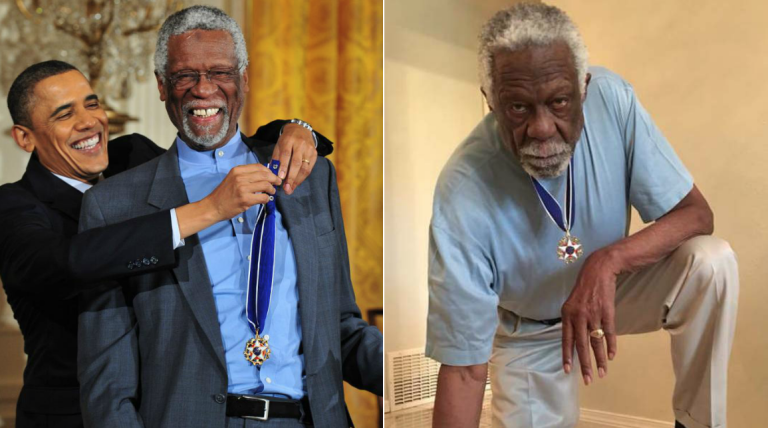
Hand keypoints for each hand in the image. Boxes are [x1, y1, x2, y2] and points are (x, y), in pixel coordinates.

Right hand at [204, 164, 281, 220]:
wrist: (213, 206)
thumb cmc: (224, 193)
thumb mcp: (233, 178)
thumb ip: (246, 175)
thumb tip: (264, 175)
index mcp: (238, 170)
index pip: (259, 167)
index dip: (269, 171)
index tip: (273, 175)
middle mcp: (240, 177)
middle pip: (265, 175)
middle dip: (274, 179)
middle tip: (277, 183)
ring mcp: (243, 188)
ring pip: (266, 185)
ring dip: (271, 189)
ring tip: (271, 192)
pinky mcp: (245, 200)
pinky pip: (263, 197)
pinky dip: (267, 198)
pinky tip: (265, 199)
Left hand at [272, 123, 317, 194]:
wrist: (301, 129)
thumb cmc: (287, 140)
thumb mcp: (279, 145)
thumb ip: (276, 158)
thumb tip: (272, 173)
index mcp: (288, 140)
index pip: (286, 154)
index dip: (284, 166)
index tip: (280, 177)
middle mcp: (300, 144)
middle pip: (296, 163)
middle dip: (291, 177)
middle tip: (286, 188)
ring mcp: (309, 149)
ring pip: (305, 167)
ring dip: (297, 180)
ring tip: (291, 189)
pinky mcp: (315, 154)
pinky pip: (309, 168)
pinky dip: (302, 177)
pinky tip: (296, 183)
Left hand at [561, 249, 619, 385]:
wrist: (598, 271)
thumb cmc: (584, 288)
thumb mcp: (571, 303)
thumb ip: (571, 321)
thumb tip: (572, 340)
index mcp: (567, 315)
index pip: (566, 340)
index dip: (567, 356)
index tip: (568, 371)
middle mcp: (578, 316)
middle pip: (582, 345)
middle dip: (585, 364)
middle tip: (588, 380)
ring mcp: (593, 314)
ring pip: (596, 342)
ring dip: (600, 359)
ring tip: (602, 373)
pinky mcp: (607, 312)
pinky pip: (609, 333)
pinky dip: (611, 346)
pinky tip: (611, 356)